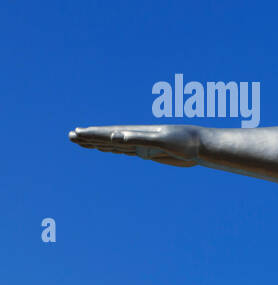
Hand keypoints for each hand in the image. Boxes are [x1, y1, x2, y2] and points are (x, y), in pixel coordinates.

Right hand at [69, 125, 199, 166]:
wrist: (201, 146)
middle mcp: (137, 137)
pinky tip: (106, 148)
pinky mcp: (149, 152)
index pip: (109, 134)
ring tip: (82, 142)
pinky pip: (125, 150)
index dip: (92, 134)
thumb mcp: (163, 141)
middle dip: (89, 138)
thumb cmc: (185, 142)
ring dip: (98, 143)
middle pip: (107, 138)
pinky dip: (113, 149)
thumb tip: (117, 137)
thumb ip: (139, 139)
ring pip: (114, 144)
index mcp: (138, 134)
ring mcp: (141, 144)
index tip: (76, 133)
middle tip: (69, 136)